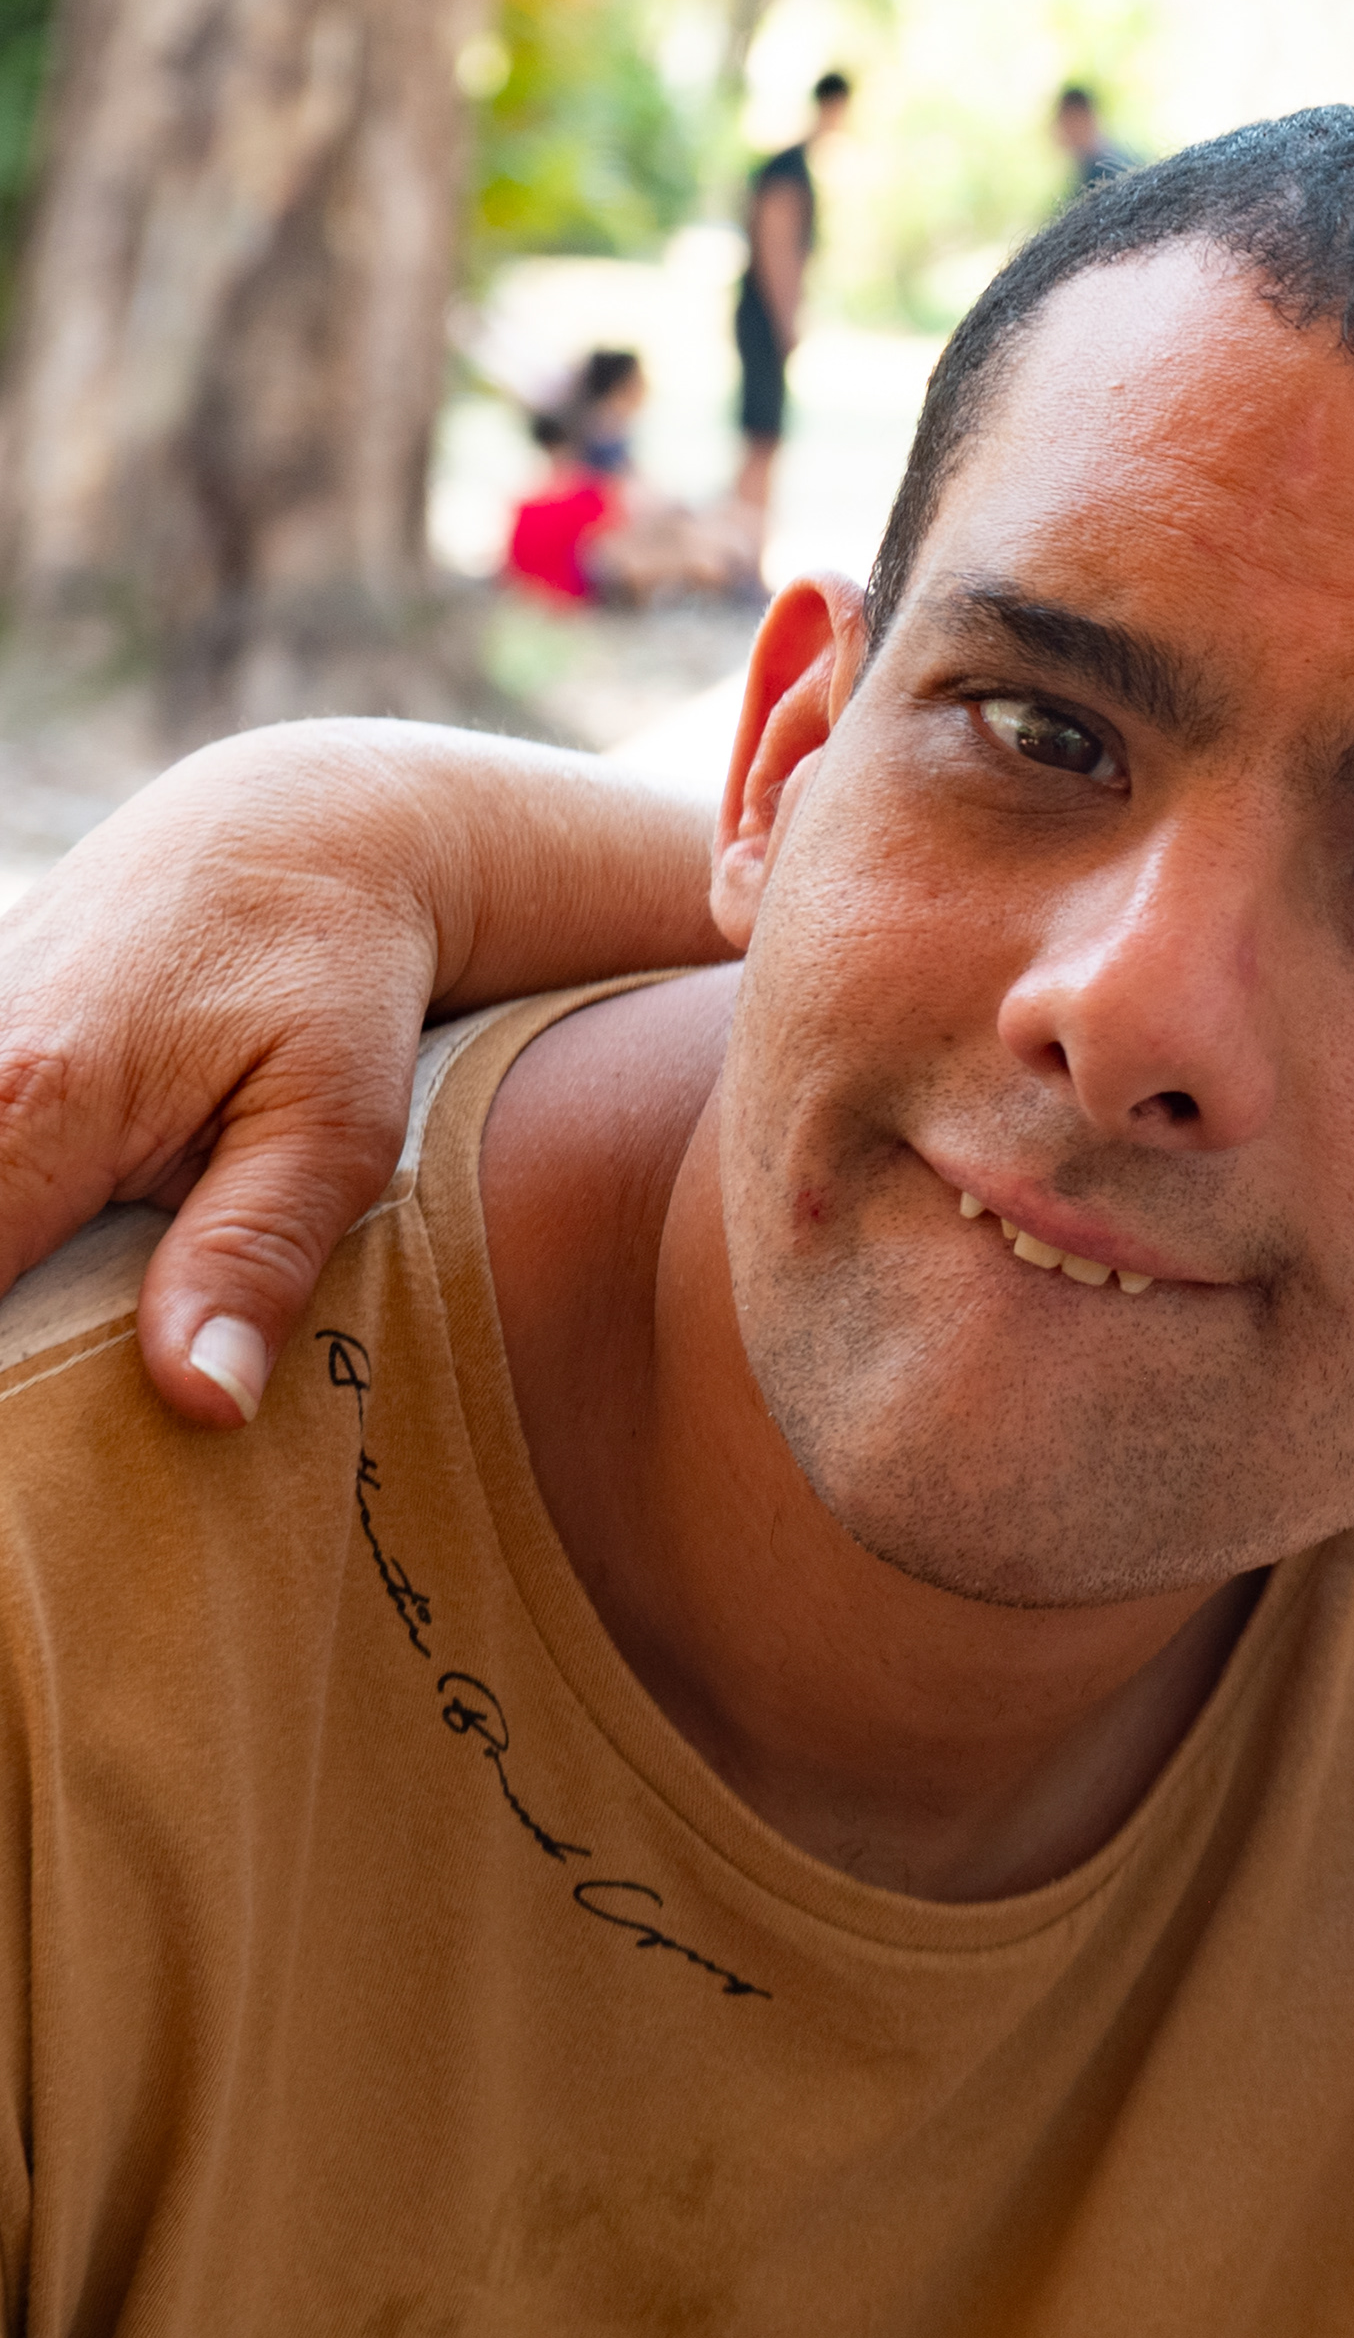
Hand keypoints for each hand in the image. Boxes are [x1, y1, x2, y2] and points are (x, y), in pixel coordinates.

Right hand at [0, 723, 449, 1425]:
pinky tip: (42, 1304)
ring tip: (56, 1413)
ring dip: (7, 1309)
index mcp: (26, 1106)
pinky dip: (0, 1235)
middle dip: (3, 1362)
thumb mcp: (336, 1124)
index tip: (31, 1503)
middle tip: (48, 1491)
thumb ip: (257, 1258)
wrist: (290, 834)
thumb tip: (201, 1405)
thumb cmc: (334, 981)